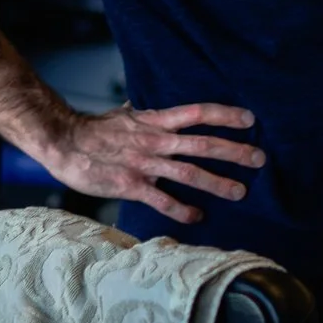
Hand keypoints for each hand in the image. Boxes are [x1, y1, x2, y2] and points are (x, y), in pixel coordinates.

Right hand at [35, 102, 262, 225]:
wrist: (63, 142)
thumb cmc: (93, 130)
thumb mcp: (124, 115)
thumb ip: (143, 114)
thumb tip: (148, 105)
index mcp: (155, 121)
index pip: (198, 113)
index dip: (226, 114)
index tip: (250, 119)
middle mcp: (155, 140)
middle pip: (203, 143)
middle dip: (234, 151)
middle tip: (260, 159)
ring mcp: (144, 163)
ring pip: (189, 172)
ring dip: (217, 182)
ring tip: (240, 191)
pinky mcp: (130, 185)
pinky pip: (162, 199)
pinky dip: (182, 209)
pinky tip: (198, 217)